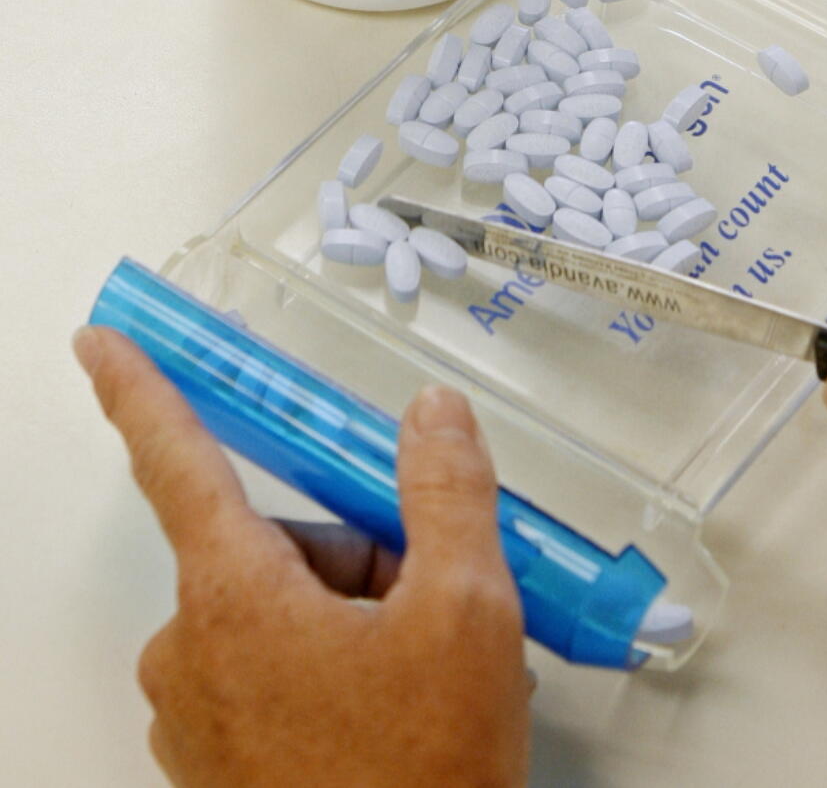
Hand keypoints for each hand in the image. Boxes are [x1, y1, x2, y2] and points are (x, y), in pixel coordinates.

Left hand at [74, 326, 530, 787]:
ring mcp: (197, 716)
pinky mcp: (217, 763)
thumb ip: (448, 495)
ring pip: (277, 614)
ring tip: (428, 673)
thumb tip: (432, 413)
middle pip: (272, 550)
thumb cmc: (425, 766)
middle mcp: (191, 652)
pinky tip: (394, 711)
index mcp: (234, 598)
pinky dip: (330, 668)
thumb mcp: (466, 613)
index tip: (98, 343)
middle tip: (435, 605)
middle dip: (359, 557)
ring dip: (355, 616)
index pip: (178, 464)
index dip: (141, 392)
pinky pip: (268, 675)